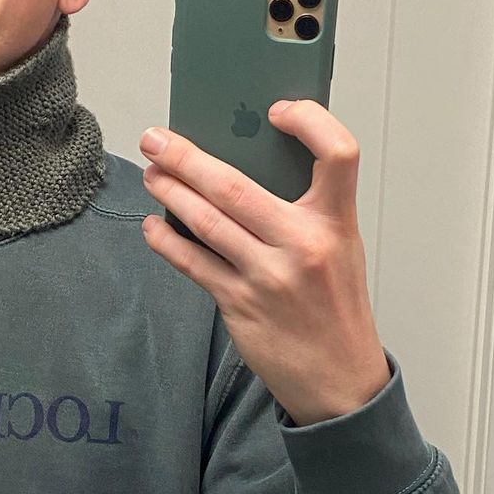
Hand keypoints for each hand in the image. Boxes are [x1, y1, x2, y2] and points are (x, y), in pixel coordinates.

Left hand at [139, 100, 390, 425]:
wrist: (341, 382)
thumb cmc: (336, 309)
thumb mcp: (340, 250)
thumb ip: (306, 210)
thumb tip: (246, 164)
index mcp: (336, 224)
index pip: (339, 153)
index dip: (311, 121)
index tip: (277, 111)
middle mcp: (303, 246)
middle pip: (235, 186)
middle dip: (186, 157)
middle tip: (156, 139)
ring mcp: (268, 277)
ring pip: (205, 221)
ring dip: (169, 192)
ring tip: (151, 174)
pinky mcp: (239, 304)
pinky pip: (191, 263)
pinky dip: (166, 240)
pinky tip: (154, 226)